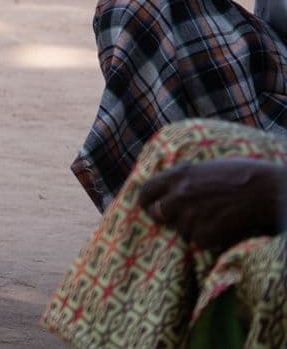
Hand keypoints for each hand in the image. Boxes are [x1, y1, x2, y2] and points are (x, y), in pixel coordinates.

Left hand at [139, 159, 286, 250]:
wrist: (263, 190)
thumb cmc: (238, 175)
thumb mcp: (202, 168)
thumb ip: (182, 179)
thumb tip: (167, 190)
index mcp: (176, 176)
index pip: (146, 190)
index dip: (145, 200)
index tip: (149, 206)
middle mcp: (178, 196)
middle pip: (158, 213)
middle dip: (166, 217)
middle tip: (181, 218)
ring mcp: (190, 216)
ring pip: (180, 230)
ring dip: (192, 228)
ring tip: (214, 217)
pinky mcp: (204, 234)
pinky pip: (198, 241)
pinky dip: (208, 238)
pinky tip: (222, 227)